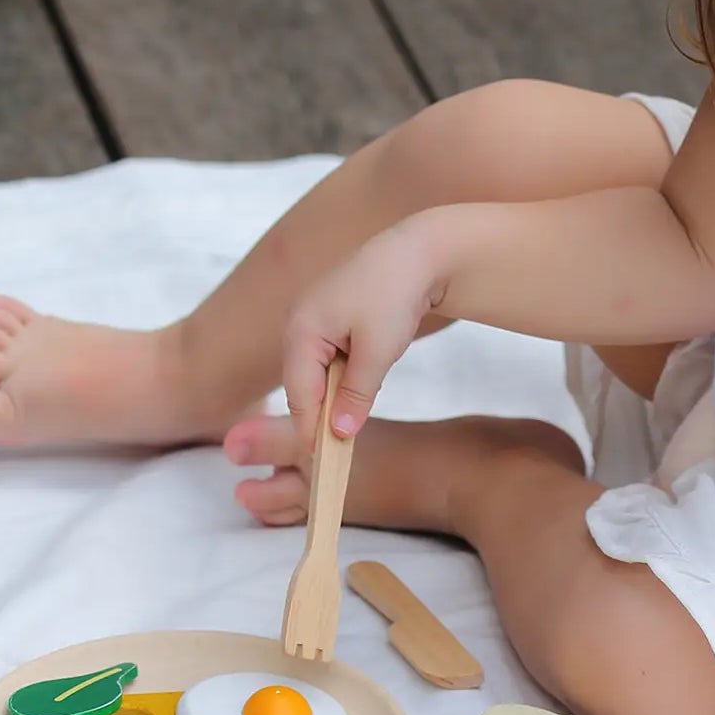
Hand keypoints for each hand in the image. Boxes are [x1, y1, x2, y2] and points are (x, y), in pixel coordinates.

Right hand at [283, 220, 444, 452]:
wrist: (417, 252)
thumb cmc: (394, 294)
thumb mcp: (378, 351)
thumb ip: (356, 395)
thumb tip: (339, 434)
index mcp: (301, 330)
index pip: (299, 395)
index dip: (312, 429)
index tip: (328, 462)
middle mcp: (297, 324)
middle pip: (302, 386)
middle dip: (321, 416)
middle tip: (341, 451)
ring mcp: (311, 320)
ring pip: (315, 375)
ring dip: (334, 397)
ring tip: (353, 423)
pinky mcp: (328, 319)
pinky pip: (327, 360)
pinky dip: (341, 379)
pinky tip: (358, 390)